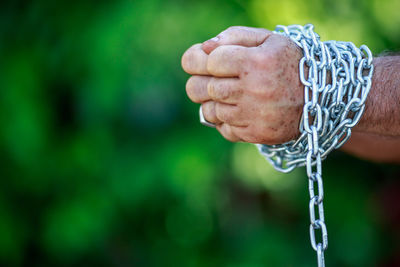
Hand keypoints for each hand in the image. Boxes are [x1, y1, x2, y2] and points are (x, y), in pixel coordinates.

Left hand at [181, 26, 303, 144]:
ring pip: (210, 111)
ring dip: (213, 102)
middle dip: (200, 82)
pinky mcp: (256, 134)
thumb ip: (234, 36)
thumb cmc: (289, 64)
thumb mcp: (268, 39)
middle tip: (209, 79)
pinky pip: (224, 129)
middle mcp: (255, 90)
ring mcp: (255, 115)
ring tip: (227, 95)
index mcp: (257, 62)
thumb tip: (204, 48)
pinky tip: (237, 111)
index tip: (214, 62)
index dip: (206, 60)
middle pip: (203, 88)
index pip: (210, 61)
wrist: (320, 99)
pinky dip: (224, 120)